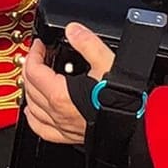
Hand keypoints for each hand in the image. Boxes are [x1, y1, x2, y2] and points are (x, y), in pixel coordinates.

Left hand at [22, 23, 116, 144]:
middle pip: (30, 88)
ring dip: (30, 91)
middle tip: (38, 57)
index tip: (39, 46)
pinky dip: (33, 119)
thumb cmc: (124, 101)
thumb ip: (87, 43)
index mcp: (60, 94)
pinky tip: (34, 113)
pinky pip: (41, 129)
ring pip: (33, 108)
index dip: (34, 53)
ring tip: (35, 79)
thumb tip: (74, 31)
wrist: (137, 127)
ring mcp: (61, 125)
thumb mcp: (106, 62)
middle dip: (31, 69)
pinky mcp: (69, 136)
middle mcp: (56, 112)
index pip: (34, 70)